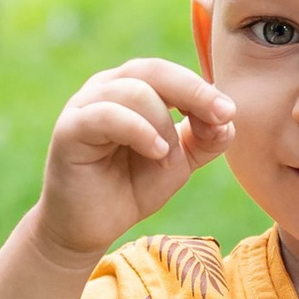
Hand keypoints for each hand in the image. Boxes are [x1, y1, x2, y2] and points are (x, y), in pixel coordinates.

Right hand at [32, 61, 232, 268]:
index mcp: (132, 88)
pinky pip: (107, 115)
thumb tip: (228, 119)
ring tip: (169, 159)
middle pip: (153, 70)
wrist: (90, 227)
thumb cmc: (129, 187)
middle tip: (220, 115)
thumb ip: (203, 140)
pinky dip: (140, 130)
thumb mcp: (177, 162)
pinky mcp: (69, 129)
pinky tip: (157, 152)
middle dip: (193, 91)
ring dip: (163, 125)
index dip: (201, 88)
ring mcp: (84, 106)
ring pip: (135, 90)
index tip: (228, 113)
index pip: (170, 74)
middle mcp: (106, 88)